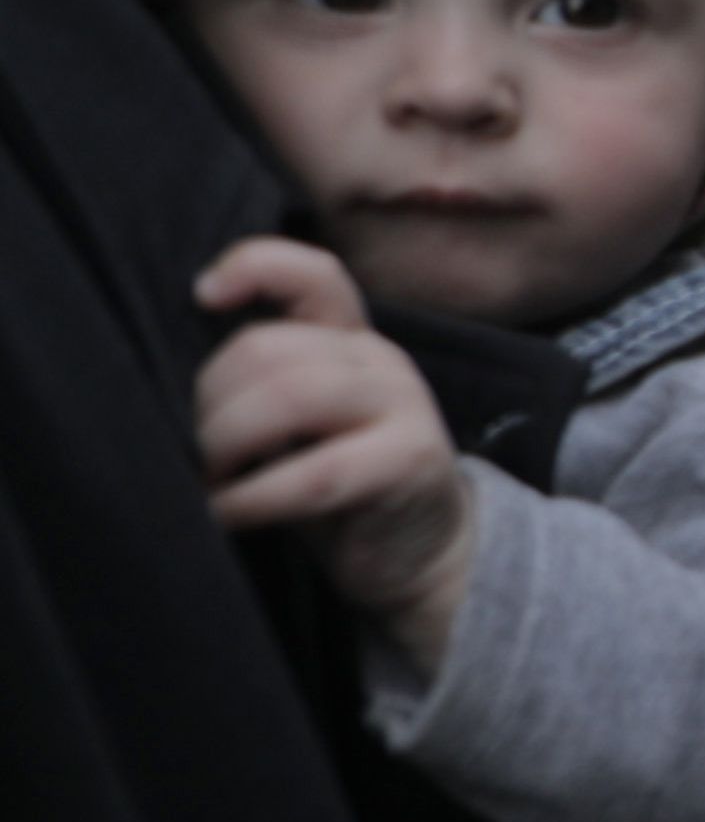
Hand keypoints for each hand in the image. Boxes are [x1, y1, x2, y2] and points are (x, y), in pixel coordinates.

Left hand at [191, 238, 476, 658]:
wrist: (418, 554)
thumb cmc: (337, 486)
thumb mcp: (298, 423)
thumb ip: (261, 385)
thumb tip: (168, 381)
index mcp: (349, 340)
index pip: (312, 274)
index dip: (254, 266)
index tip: (203, 296)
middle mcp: (379, 360)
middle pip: (267, 348)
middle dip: (208, 404)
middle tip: (197, 454)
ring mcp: (405, 405)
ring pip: (290, 397)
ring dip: (226, 444)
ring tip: (212, 482)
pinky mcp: (412, 461)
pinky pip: (315, 472)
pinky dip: (253, 497)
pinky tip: (229, 514)